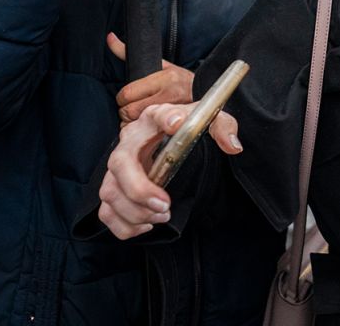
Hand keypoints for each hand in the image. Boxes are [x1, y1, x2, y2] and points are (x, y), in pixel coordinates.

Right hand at [98, 102, 242, 239]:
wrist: (174, 139)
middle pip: (119, 164)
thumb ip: (223, 128)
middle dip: (139, 189)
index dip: (164, 118)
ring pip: (109, 192)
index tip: (177, 123)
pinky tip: (148, 225)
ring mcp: (117, 168)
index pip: (156, 114)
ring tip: (162, 215)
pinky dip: (124, 225)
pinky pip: (107, 213)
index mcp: (153, 119)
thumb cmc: (187, 129)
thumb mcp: (209, 122)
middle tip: (165, 204)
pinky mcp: (115, 189)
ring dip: (134, 211)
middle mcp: (130, 142)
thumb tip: (233, 145)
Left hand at [107, 33, 194, 123]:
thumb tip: (110, 37)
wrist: (208, 94)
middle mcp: (168, 94)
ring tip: (139, 115)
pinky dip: (143, 129)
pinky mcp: (173, 122)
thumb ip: (129, 53)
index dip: (122, 98)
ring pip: (137, 122)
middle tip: (132, 108)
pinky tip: (147, 124)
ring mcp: (171, 111)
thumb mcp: (160, 64)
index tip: (127, 98)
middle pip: (129, 110)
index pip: (128, 93)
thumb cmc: (182, 79)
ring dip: (132, 121)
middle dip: (126, 111)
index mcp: (164, 78)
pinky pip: (148, 130)